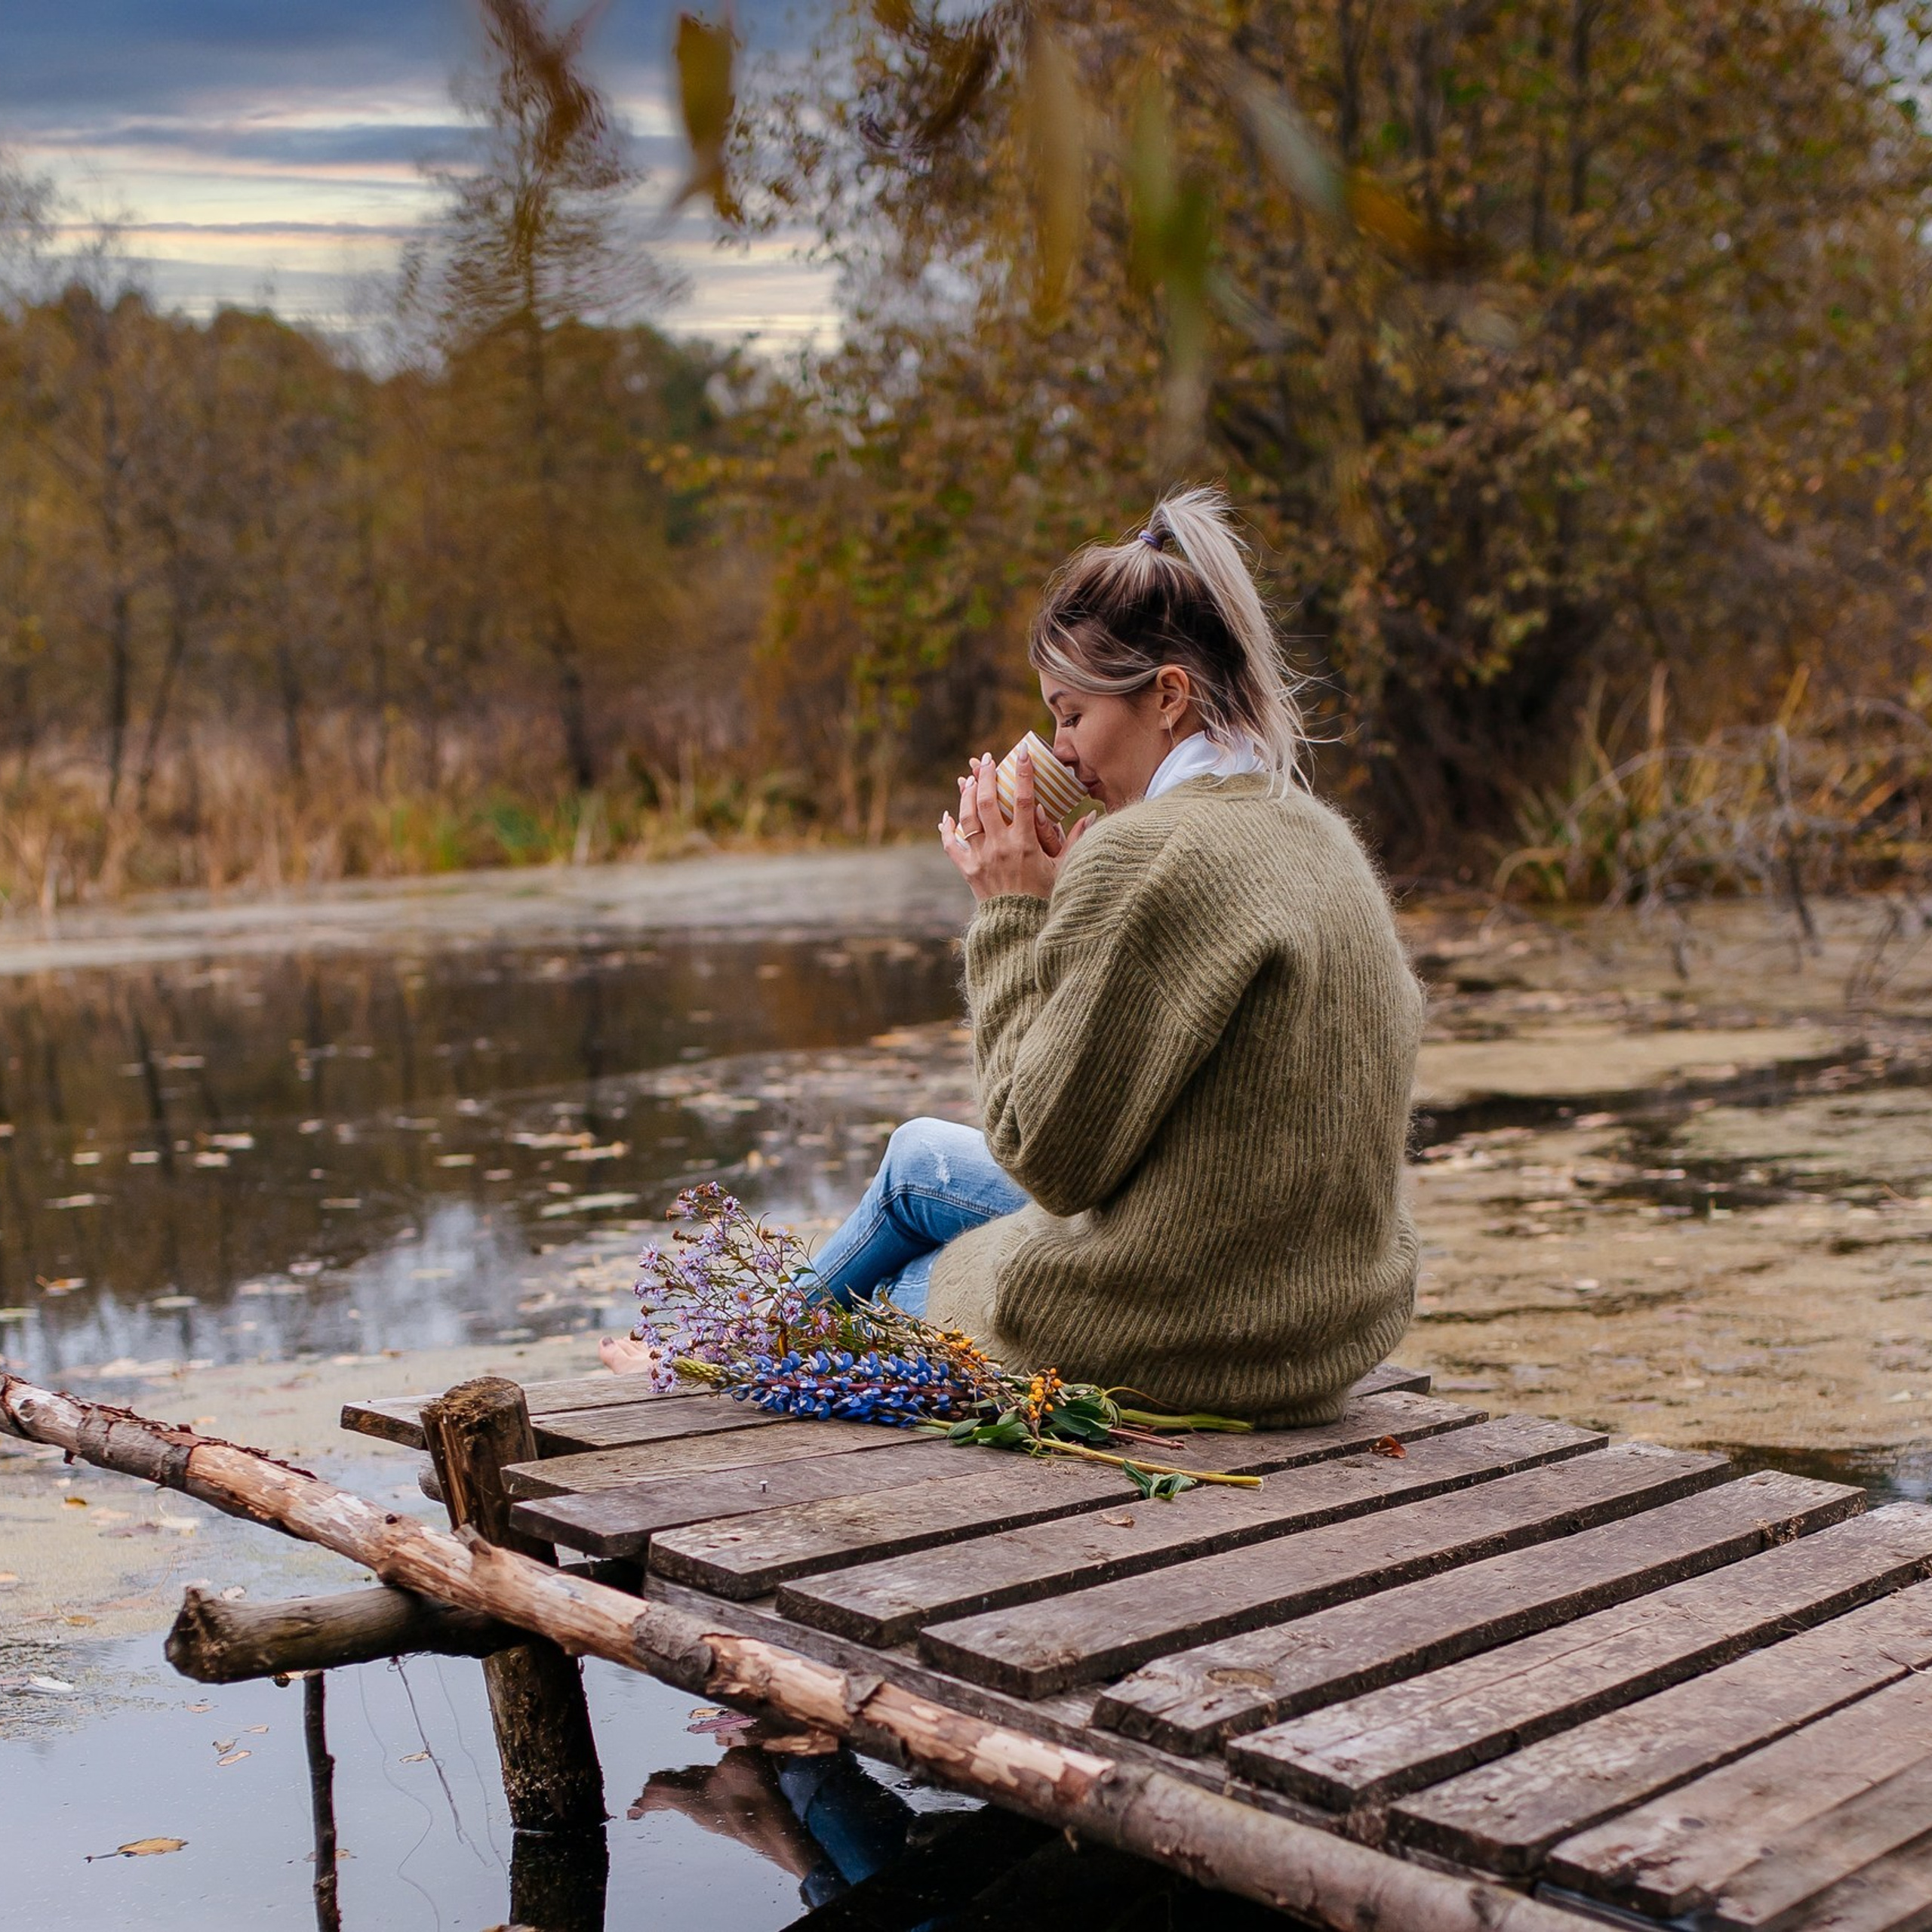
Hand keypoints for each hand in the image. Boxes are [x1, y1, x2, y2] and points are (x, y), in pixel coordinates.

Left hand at [939, 750, 1089, 903]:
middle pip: (989, 801)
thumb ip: (1076, 839)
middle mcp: (1000, 846)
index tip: (1022, 752)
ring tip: (970, 778)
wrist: (1019, 929)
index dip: (1024, 772)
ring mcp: (981, 857)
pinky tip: (946, 817)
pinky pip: (952, 845)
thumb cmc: (1045, 898)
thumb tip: (1093, 814)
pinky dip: (947, 829)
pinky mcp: (968, 870)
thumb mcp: (1064, 868)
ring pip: (968, 817)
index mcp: (1026, 843)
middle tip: (987, 759)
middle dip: (988, 775)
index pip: (1025, 799)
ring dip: (967, 794)